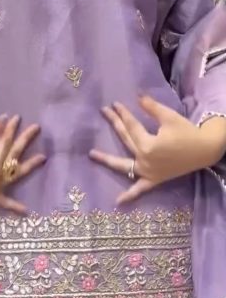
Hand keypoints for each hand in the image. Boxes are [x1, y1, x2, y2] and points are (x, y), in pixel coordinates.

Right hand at [0, 115, 44, 213]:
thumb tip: (5, 119)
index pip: (5, 143)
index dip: (11, 129)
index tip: (17, 117)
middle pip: (14, 156)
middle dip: (24, 141)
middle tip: (36, 128)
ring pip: (14, 176)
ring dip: (28, 167)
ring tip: (42, 158)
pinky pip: (2, 202)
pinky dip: (13, 206)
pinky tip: (25, 211)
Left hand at [89, 95, 225, 204]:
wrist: (204, 150)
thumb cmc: (187, 132)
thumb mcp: (169, 117)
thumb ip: (151, 108)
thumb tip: (137, 96)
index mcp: (147, 145)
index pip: (131, 126)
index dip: (122, 113)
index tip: (114, 104)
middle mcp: (144, 160)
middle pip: (125, 139)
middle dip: (115, 123)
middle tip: (104, 112)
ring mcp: (148, 172)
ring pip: (124, 166)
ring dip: (108, 160)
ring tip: (92, 154)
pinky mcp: (155, 179)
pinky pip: (140, 189)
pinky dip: (129, 195)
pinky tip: (117, 201)